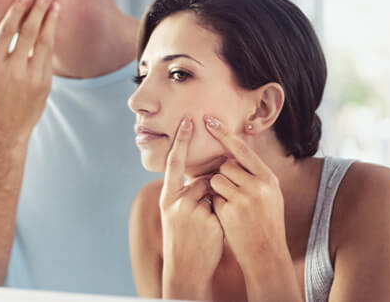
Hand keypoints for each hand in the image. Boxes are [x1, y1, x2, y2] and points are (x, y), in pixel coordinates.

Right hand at [0, 0, 59, 138]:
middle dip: (38, 10)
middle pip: (27, 33)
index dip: (16, 11)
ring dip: (50, 21)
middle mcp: (11, 70)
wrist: (5, 129)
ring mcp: (30, 78)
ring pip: (43, 43)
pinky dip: (51, 39)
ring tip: (55, 4)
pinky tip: (53, 26)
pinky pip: (48, 56)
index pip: (6, 31)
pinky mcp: (44, 84)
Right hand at [160, 117, 223, 298]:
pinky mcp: (209, 220)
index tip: (188, 120)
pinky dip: (223, 215)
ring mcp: (193, 211)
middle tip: (200, 215)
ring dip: (217, 203)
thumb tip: (204, 175)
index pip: (174, 163)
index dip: (181, 141)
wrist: (185, 269)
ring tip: (205, 226)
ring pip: (215, 192)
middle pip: (203, 179)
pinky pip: (223, 206)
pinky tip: (213, 232)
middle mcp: (177, 201)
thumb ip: (184, 193)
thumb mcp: (174, 214)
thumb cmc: (182, 239)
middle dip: (209, 191)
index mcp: (167, 197)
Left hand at [204, 116, 289, 272]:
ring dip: (217, 190)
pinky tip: (228, 218)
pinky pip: (213, 197)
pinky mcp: (230, 211)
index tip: (209, 120)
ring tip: (233, 207)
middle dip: (223, 176)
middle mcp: (258, 185)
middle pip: (226, 165)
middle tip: (234, 194)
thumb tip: (233, 154)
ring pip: (216, 179)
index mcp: (269, 178)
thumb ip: (255, 175)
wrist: (267, 255)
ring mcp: (244, 198)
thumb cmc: (266, 223)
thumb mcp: (270, 195)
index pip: (243, 150)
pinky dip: (216, 205)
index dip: (225, 134)